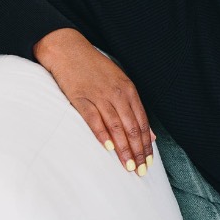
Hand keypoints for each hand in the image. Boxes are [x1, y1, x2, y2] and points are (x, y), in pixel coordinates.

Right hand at [34, 28, 152, 174]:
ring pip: (116, 126)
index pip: (142, 122)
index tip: (149, 162)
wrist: (68, 49)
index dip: (146, 144)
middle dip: (138, 151)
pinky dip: (102, 134)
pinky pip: (93, 119)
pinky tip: (108, 148)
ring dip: (123, 149)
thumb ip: (134, 108)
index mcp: (128, 90)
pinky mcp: (80, 98)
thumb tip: (150, 134)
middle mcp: (117, 93)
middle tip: (141, 171)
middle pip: (132, 127)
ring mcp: (99, 95)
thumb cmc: (94, 68)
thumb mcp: (120, 83)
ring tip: (128, 166)